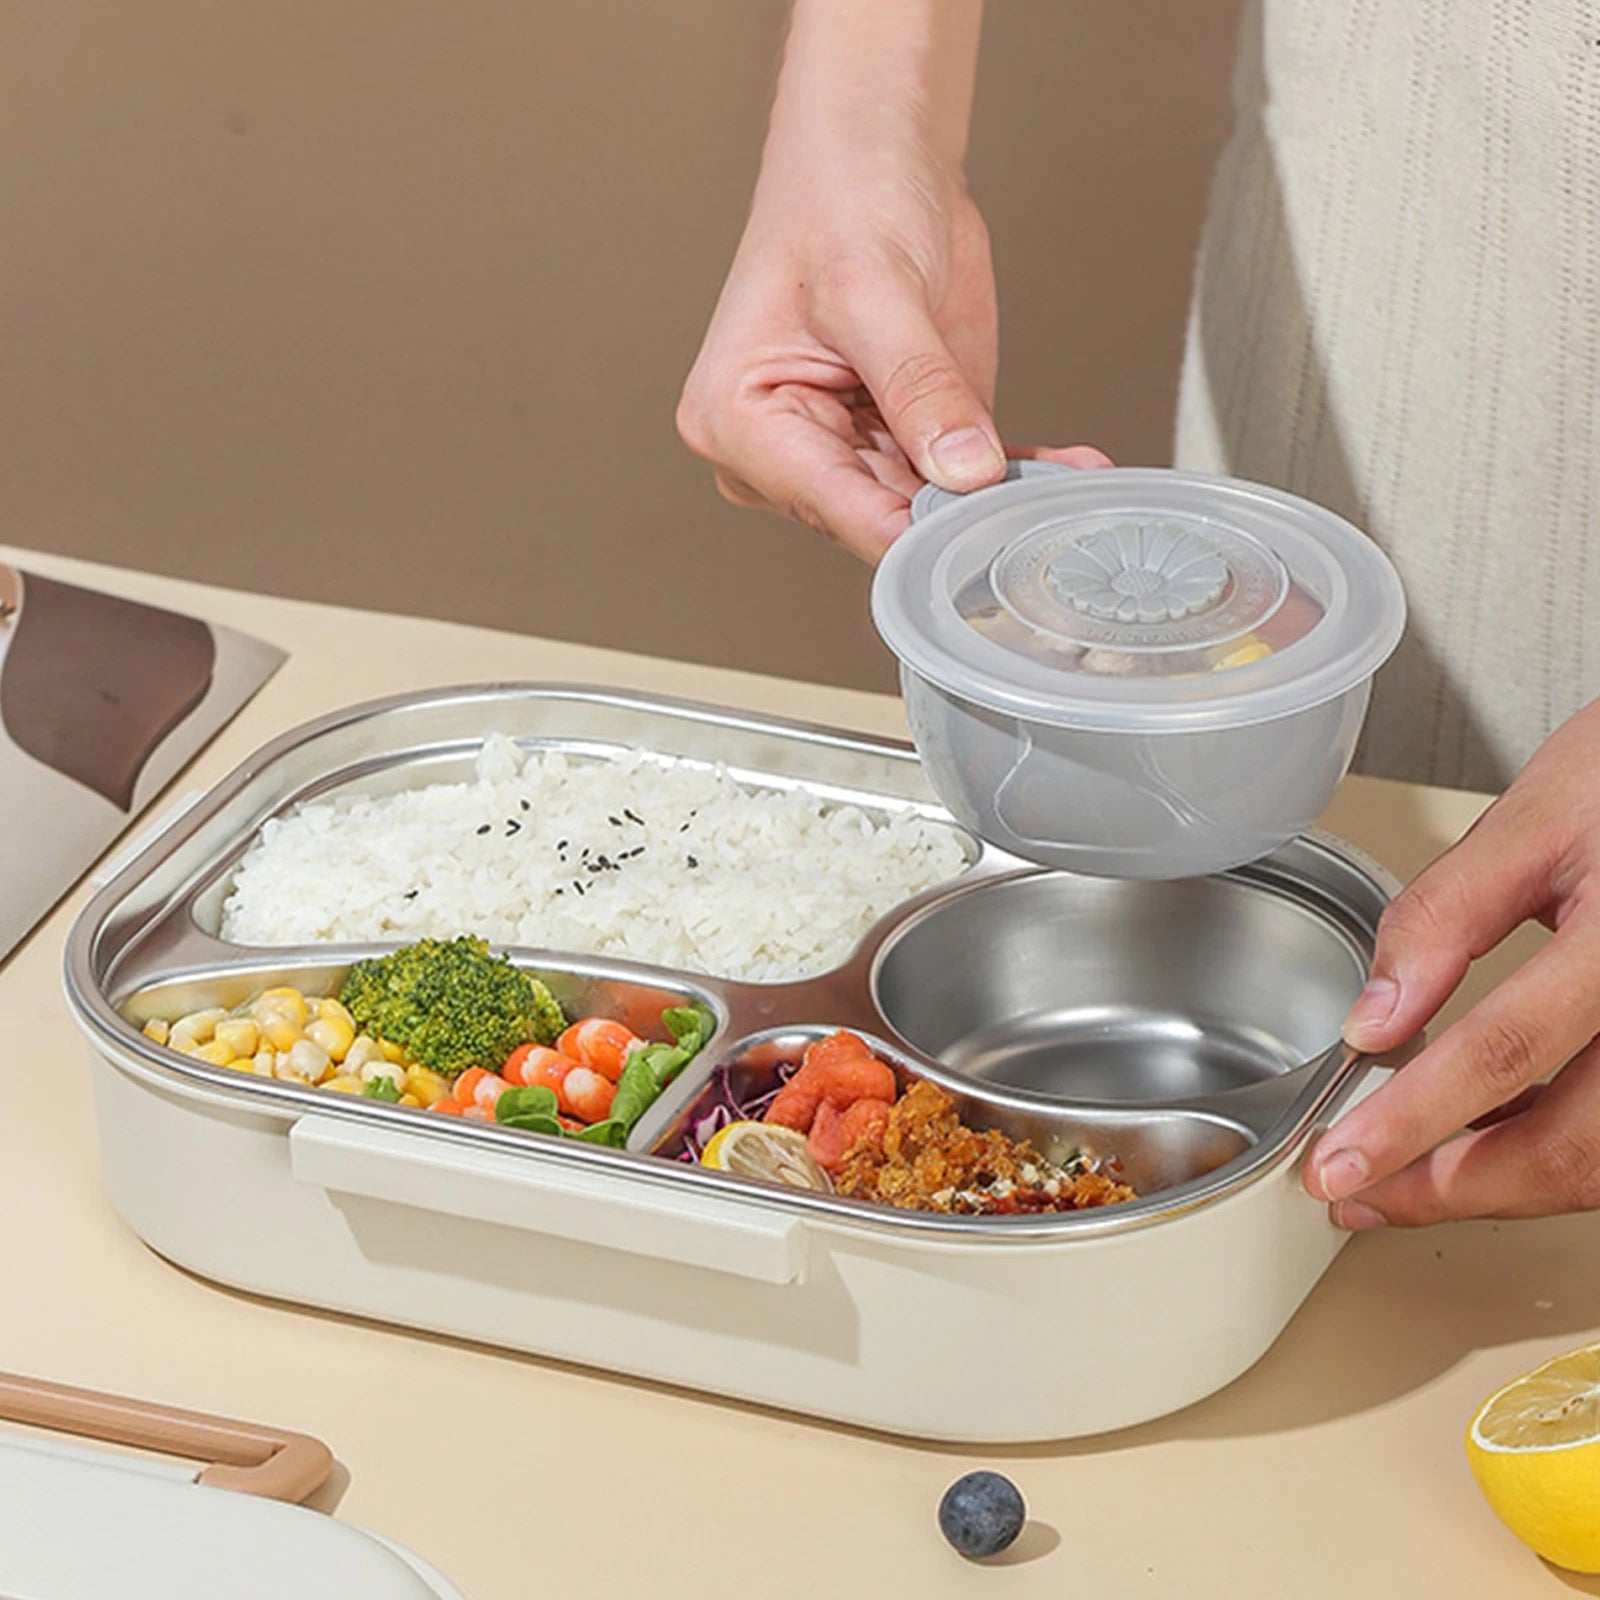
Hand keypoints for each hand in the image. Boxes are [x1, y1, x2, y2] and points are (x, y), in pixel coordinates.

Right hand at [677, 2, 1106, 560]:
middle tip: (1034, 506)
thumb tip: (964, 470)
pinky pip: (958, 479)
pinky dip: (1013, 477)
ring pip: (929, 508)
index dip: (912, 531)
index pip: (834, 508)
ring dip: (1000, 498)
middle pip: (881, 518)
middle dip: (962, 516)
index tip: (981, 532)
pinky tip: (1065, 467)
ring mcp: (843, 451)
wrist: (873, 150)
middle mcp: (782, 453)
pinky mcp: (901, 440)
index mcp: (738, 423)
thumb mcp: (875, 289)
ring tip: (1066, 478)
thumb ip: (919, 387)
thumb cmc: (836, 196)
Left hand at [1305, 697, 1599, 1225]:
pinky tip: (1484, 1132)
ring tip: (1406, 1171)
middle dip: (1449, 1188)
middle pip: (1570, 1149)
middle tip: (1359, 1193)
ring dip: (1500, 1178)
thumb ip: (1445, 918)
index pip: (1502, 1053)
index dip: (1412, 1124)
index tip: (1340, 1166)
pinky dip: (1551, 1144)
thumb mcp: (1536, 818)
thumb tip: (1375, 1020)